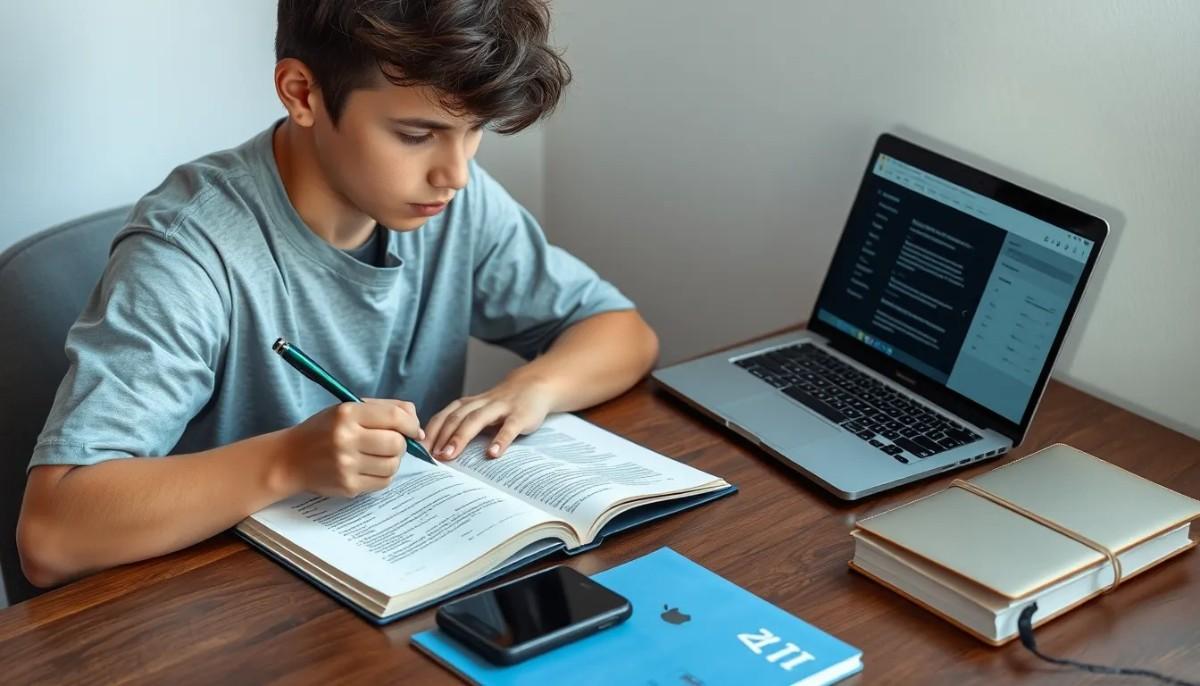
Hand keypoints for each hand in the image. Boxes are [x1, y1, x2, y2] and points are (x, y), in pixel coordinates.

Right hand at [279, 399, 422, 496]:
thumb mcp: (348, 410)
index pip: (394, 417)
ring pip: (393, 465)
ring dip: (392, 460)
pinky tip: (369, 468)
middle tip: (390, 443)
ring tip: (377, 456)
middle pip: (396, 443)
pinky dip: (382, 475)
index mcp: (348, 414)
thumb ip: (385, 409)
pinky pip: (383, 482)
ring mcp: (346, 465)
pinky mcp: (348, 485)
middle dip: (400, 444)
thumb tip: (418, 427)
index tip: (413, 429)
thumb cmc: (324, 431)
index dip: (411, 424)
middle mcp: (346, 438)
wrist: (290, 459)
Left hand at [423, 376, 556, 460]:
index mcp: (469, 404)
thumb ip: (462, 426)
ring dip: (461, 437)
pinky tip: (492, 454)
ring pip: (477, 419)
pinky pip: (509, 427)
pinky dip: (500, 440)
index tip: (418, 450)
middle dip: (442, 436)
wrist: (535, 385)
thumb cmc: (502, 406)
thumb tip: (438, 452)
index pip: (444, 416)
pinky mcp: (521, 415)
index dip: (430, 432)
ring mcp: (501, 408)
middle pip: (457, 417)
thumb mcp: (479, 411)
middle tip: (431, 456)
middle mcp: (481, 403)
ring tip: (450, 455)